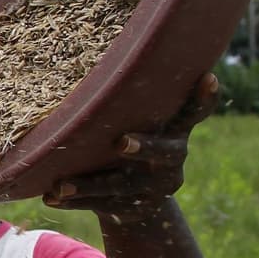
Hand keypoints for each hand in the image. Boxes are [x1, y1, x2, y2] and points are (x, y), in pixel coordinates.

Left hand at [43, 74, 217, 218]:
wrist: (138, 201)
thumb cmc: (133, 139)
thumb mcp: (138, 121)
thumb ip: (130, 102)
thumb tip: (90, 49)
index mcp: (174, 129)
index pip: (194, 112)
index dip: (204, 98)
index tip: (208, 77)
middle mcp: (171, 157)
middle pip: (164, 152)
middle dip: (144, 147)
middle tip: (121, 143)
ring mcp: (154, 187)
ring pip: (122, 184)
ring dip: (90, 184)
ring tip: (60, 186)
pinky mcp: (132, 208)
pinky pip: (101, 204)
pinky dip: (74, 202)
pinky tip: (49, 197)